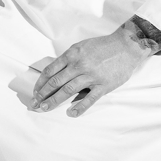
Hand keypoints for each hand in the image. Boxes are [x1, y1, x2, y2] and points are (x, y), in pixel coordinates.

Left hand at [30, 25, 156, 116]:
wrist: (126, 47)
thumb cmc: (102, 46)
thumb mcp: (80, 47)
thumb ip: (68, 59)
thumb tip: (54, 72)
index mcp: (71, 55)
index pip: (50, 70)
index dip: (40, 82)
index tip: (35, 91)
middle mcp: (79, 65)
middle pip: (56, 82)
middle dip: (43, 94)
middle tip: (35, 103)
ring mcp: (91, 76)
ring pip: (68, 90)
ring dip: (54, 101)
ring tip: (45, 108)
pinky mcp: (104, 85)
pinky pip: (90, 99)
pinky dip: (79, 107)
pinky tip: (71, 113)